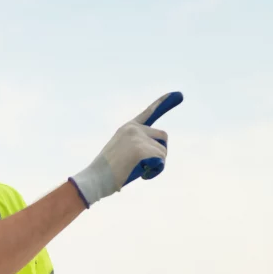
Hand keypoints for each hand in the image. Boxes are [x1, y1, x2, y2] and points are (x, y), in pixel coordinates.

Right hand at [70, 91, 182, 206]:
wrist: (94, 179)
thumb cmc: (105, 172)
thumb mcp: (121, 152)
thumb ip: (138, 147)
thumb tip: (157, 156)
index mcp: (127, 128)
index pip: (148, 113)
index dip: (163, 102)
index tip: (178, 94)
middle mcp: (134, 129)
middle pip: (163, 136)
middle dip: (161, 151)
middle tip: (150, 164)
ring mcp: (137, 138)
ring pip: (163, 151)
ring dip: (157, 164)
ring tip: (141, 172)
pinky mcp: (141, 149)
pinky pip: (160, 161)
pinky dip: (155, 171)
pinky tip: (143, 175)